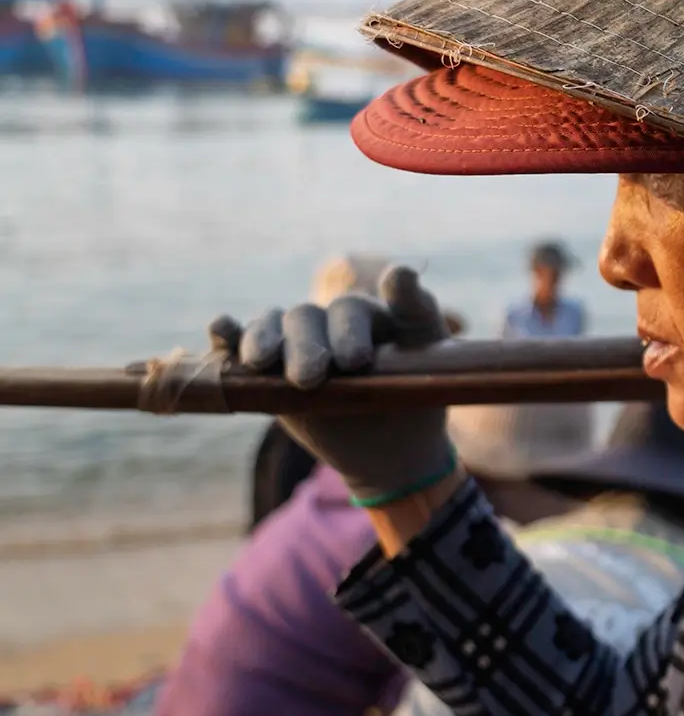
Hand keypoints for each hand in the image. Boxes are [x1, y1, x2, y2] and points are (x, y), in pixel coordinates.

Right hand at [210, 267, 457, 505]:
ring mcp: (295, 339)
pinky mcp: (268, 364)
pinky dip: (227, 335)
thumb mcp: (432, 356)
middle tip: (313, 377)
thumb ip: (416, 310)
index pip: (354, 311)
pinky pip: (239, 341)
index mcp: (368, 314)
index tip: (356, 360)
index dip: (351, 330)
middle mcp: (327, 320)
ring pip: (271, 327)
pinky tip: (219, 331)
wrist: (390, 445)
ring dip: (263, 339)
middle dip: (307, 348)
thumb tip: (400, 270)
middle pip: (307, 320)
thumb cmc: (418, 395)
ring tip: (263, 361)